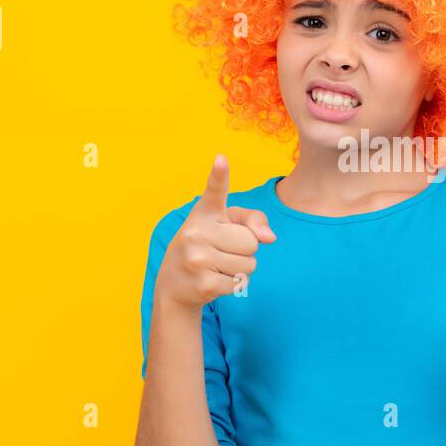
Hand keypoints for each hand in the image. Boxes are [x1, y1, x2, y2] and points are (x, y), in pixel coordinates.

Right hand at [155, 154, 275, 310]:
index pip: (215, 192)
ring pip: (249, 264)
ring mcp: (197, 258)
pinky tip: (214, 280)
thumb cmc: (208, 247)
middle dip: (245, 250)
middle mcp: (196, 231)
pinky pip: (241, 283)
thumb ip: (253, 221)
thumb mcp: (226, 226)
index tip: (221, 160)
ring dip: (241, 269)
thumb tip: (270, 238)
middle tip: (221, 252)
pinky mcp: (204, 283)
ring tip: (217, 266)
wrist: (175, 285)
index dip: (219, 176)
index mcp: (203, 213)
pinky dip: (235, 285)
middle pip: (251, 242)